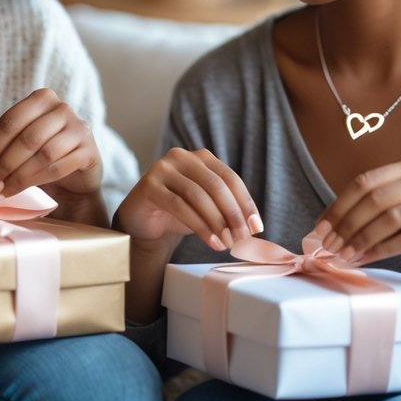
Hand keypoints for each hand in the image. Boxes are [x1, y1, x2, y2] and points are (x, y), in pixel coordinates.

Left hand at [0, 88, 101, 200]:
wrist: (76, 175)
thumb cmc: (40, 155)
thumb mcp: (19, 143)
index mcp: (41, 98)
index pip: (9, 122)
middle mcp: (62, 108)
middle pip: (25, 138)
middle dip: (0, 164)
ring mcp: (79, 128)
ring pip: (41, 154)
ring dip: (16, 175)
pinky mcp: (89, 151)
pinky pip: (57, 167)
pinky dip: (33, 181)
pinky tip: (15, 191)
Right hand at [114, 147, 262, 252]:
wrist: (144, 222)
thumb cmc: (178, 213)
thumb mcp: (207, 208)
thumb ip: (227, 211)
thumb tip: (255, 229)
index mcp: (201, 157)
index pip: (229, 177)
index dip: (245, 202)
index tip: (256, 227)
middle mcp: (181, 157)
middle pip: (216, 185)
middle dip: (233, 214)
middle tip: (243, 238)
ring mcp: (163, 168)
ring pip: (198, 195)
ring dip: (217, 222)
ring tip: (227, 243)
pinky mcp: (149, 185)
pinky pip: (179, 206)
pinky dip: (199, 226)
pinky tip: (212, 242)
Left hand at [315, 157, 400, 276]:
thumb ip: (375, 207)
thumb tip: (327, 226)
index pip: (366, 181)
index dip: (339, 205)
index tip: (320, 227)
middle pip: (376, 198)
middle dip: (346, 223)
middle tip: (328, 245)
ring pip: (390, 218)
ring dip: (361, 239)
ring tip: (343, 255)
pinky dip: (380, 250)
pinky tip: (364, 260)